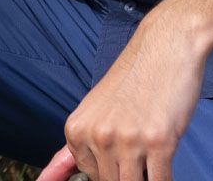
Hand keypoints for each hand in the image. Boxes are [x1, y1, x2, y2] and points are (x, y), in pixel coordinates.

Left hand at [35, 13, 208, 180]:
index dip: (110, 170)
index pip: (90, 176)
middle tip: (139, 155)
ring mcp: (128, 140)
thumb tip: (46, 180)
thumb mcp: (97, 109)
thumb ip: (79, 145)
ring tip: (152, 157)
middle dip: (127, 174)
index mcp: (77, 129)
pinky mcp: (159, 142)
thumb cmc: (135, 78)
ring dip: (145, 178)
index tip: (122, 156)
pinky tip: (166, 166)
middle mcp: (99, 136)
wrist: (166, 45)